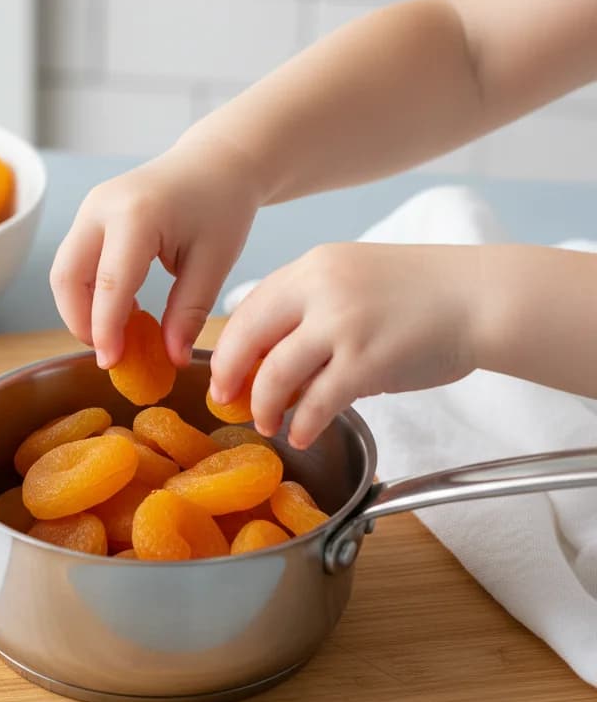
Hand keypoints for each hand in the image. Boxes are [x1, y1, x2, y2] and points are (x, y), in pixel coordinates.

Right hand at [50, 131, 260, 368]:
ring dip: (81, 309)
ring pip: (63, 272)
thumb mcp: (214, 262)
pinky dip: (88, 293)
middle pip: (67, 276)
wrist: (215, 164)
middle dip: (81, 322)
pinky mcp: (88, 217)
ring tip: (118, 333)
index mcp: (137, 215)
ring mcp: (89, 209)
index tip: (111, 363)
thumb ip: (189, 312)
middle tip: (110, 353)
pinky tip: (121, 309)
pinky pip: (73, 262)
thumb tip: (173, 359)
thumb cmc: (220, 206)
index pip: (110, 283)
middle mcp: (101, 207)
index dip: (106, 329)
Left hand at [210, 243, 483, 449]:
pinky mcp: (367, 361)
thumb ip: (309, 305)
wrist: (479, 297)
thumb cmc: (419, 293)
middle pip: (249, 339)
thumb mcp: (353, 277)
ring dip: (264, 406)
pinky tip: (301, 434)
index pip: (249, 308)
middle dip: (229, 376)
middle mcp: (321, 290)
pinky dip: (302, 423)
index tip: (222, 372)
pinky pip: (317, 402)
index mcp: (312, 267)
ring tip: (267, 422)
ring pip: (276, 375)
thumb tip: (267, 353)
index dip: (229, 347)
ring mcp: (343, 325)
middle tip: (226, 402)